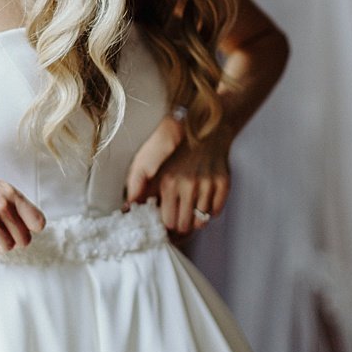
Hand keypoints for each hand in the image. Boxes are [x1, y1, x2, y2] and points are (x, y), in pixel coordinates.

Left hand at [124, 114, 230, 241]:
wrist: (199, 126)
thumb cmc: (169, 145)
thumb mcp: (144, 161)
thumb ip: (135, 186)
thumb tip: (128, 208)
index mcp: (168, 183)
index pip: (168, 222)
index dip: (166, 224)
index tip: (164, 222)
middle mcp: (189, 185)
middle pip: (186, 225)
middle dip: (180, 225)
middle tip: (176, 220)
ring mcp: (209, 185)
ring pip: (203, 221)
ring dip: (195, 219)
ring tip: (188, 210)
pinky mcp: (224, 182)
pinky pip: (217, 211)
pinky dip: (209, 211)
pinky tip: (201, 202)